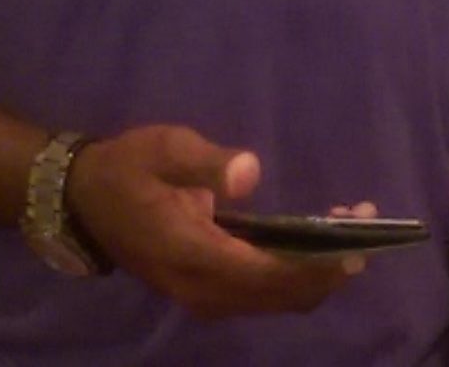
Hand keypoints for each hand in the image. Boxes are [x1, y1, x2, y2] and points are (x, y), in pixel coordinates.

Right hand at [66, 125, 360, 317]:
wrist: (83, 200)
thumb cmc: (127, 168)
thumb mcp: (163, 148)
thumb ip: (206, 162)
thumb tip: (251, 172)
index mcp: (190, 254)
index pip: (266, 273)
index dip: (315, 264)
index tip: (356, 242)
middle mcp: (201, 289)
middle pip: (282, 295)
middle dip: (330, 267)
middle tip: (366, 224)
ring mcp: (205, 297)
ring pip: (277, 300)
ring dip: (318, 273)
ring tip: (351, 227)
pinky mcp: (208, 292)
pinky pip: (265, 294)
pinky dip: (297, 274)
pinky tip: (319, 240)